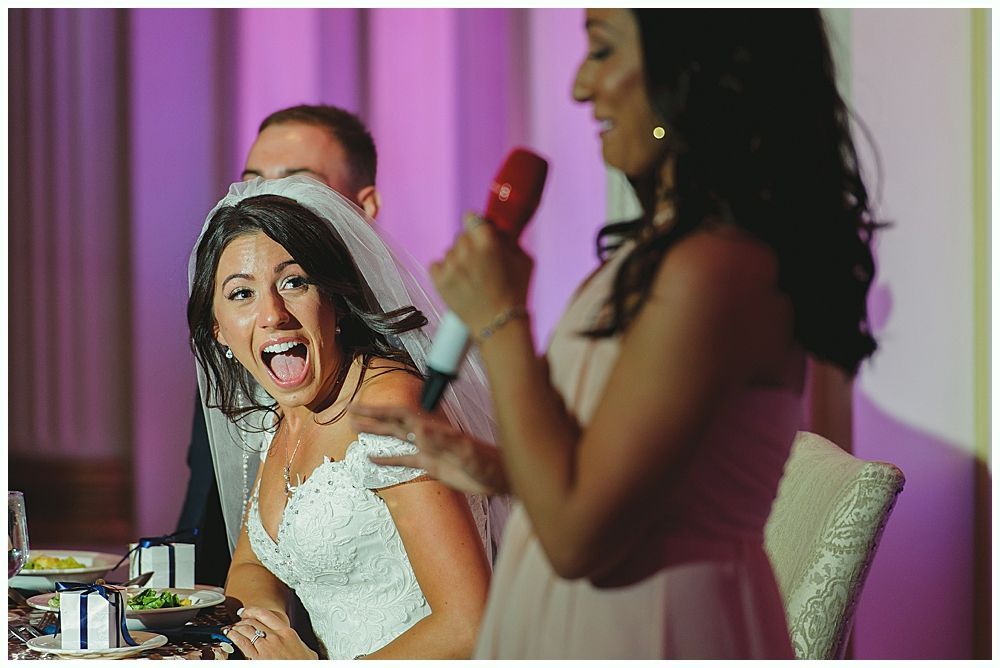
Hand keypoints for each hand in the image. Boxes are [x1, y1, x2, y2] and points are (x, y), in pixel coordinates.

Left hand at [225, 606, 317, 659]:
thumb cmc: (304, 665)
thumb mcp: (308, 652)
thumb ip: (300, 644)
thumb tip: (300, 646)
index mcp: (287, 633)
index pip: (266, 615)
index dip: (253, 610)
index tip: (246, 610)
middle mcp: (275, 637)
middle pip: (254, 621)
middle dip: (242, 619)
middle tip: (236, 620)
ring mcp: (266, 647)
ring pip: (246, 630)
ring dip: (236, 627)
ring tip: (231, 628)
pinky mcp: (257, 658)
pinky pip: (242, 643)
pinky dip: (234, 637)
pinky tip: (230, 635)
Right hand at [350, 403, 508, 495]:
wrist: (502, 477)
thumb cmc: (491, 463)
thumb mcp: (468, 452)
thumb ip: (445, 441)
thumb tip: (420, 430)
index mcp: (436, 430)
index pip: (402, 415)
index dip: (380, 411)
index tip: (361, 407)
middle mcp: (429, 436)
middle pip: (395, 422)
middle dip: (373, 416)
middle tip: (350, 410)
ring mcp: (430, 450)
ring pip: (397, 438)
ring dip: (378, 432)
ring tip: (356, 427)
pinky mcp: (433, 465)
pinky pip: (406, 460)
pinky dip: (388, 460)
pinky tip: (372, 459)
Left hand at [431, 215, 533, 332]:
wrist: (499, 324)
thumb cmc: (516, 293)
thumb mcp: (524, 260)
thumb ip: (509, 239)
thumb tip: (497, 229)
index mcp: (488, 242)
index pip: (471, 218)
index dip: (476, 225)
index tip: (480, 234)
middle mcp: (467, 251)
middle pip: (461, 235)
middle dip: (470, 245)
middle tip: (480, 263)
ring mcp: (451, 266)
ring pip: (449, 251)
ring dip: (458, 260)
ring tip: (471, 277)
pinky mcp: (439, 281)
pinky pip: (435, 264)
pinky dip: (444, 271)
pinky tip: (458, 281)